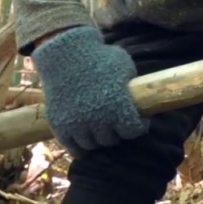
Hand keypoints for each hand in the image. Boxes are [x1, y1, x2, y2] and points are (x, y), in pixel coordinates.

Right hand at [31, 26, 149, 155]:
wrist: (64, 54)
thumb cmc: (99, 57)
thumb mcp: (124, 68)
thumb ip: (131, 87)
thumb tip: (142, 98)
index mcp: (118, 106)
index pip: (133, 130)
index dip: (139, 126)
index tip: (140, 121)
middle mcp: (98, 119)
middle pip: (112, 140)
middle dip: (118, 132)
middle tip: (118, 125)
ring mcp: (77, 124)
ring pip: (93, 145)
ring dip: (99, 140)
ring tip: (102, 131)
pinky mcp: (60, 126)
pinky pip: (74, 148)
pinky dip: (82, 149)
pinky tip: (88, 142)